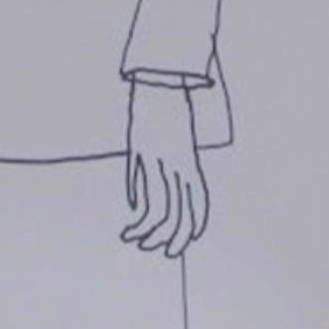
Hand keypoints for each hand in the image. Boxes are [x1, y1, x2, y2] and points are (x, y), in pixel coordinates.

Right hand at [122, 79, 210, 256]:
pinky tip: (131, 219)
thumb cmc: (172, 110)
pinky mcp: (140, 151)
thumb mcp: (179, 143)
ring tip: (134, 238)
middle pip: (177, 214)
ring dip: (146, 230)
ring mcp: (159, 158)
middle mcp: (178, 163)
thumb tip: (153, 197)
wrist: (162, 79)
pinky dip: (137, 207)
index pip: (197, 205)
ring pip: (157, 207)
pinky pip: (139, 185)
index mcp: (191, 162)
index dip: (191, 229)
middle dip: (167, 239)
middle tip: (156, 249)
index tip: (179, 244)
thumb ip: (172, 171)